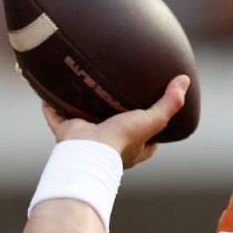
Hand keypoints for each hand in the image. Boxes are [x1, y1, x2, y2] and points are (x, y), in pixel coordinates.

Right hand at [43, 75, 189, 168]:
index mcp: (132, 147)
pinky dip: (51, 109)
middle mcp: (110, 144)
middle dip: (116, 118)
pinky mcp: (68, 133)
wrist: (88, 151)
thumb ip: (170, 103)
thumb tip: (184, 81)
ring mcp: (88, 138)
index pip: (148, 142)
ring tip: (85, 91)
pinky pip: (56, 118)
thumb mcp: (152, 120)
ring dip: (84, 110)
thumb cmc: (122, 140)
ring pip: (86, 122)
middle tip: (117, 99)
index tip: (154, 117)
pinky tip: (48, 94)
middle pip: (115, 129)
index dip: (153, 131)